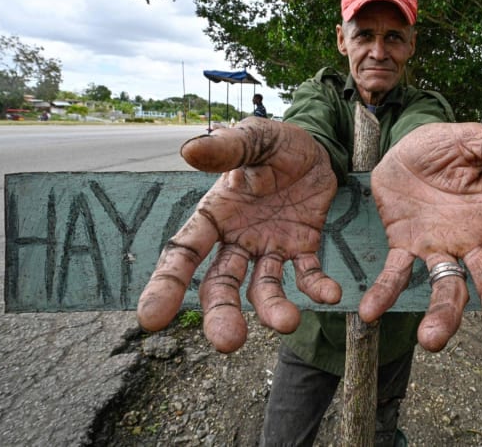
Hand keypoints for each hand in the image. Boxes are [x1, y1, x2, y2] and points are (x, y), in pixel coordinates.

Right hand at [137, 118, 341, 351]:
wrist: (317, 146)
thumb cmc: (275, 142)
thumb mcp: (256, 138)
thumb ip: (228, 148)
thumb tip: (189, 151)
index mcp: (215, 214)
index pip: (184, 252)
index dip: (167, 284)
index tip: (152, 318)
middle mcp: (237, 239)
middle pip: (221, 284)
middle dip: (221, 314)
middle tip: (228, 342)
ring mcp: (269, 248)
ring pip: (262, 289)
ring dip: (272, 309)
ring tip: (288, 322)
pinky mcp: (302, 249)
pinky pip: (307, 275)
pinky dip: (316, 287)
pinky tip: (330, 294)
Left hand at [359, 123, 481, 363]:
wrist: (400, 144)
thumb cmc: (442, 146)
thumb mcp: (473, 140)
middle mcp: (470, 242)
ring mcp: (437, 248)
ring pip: (447, 288)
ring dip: (443, 315)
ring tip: (432, 341)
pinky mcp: (403, 245)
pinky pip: (395, 273)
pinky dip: (385, 292)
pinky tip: (371, 312)